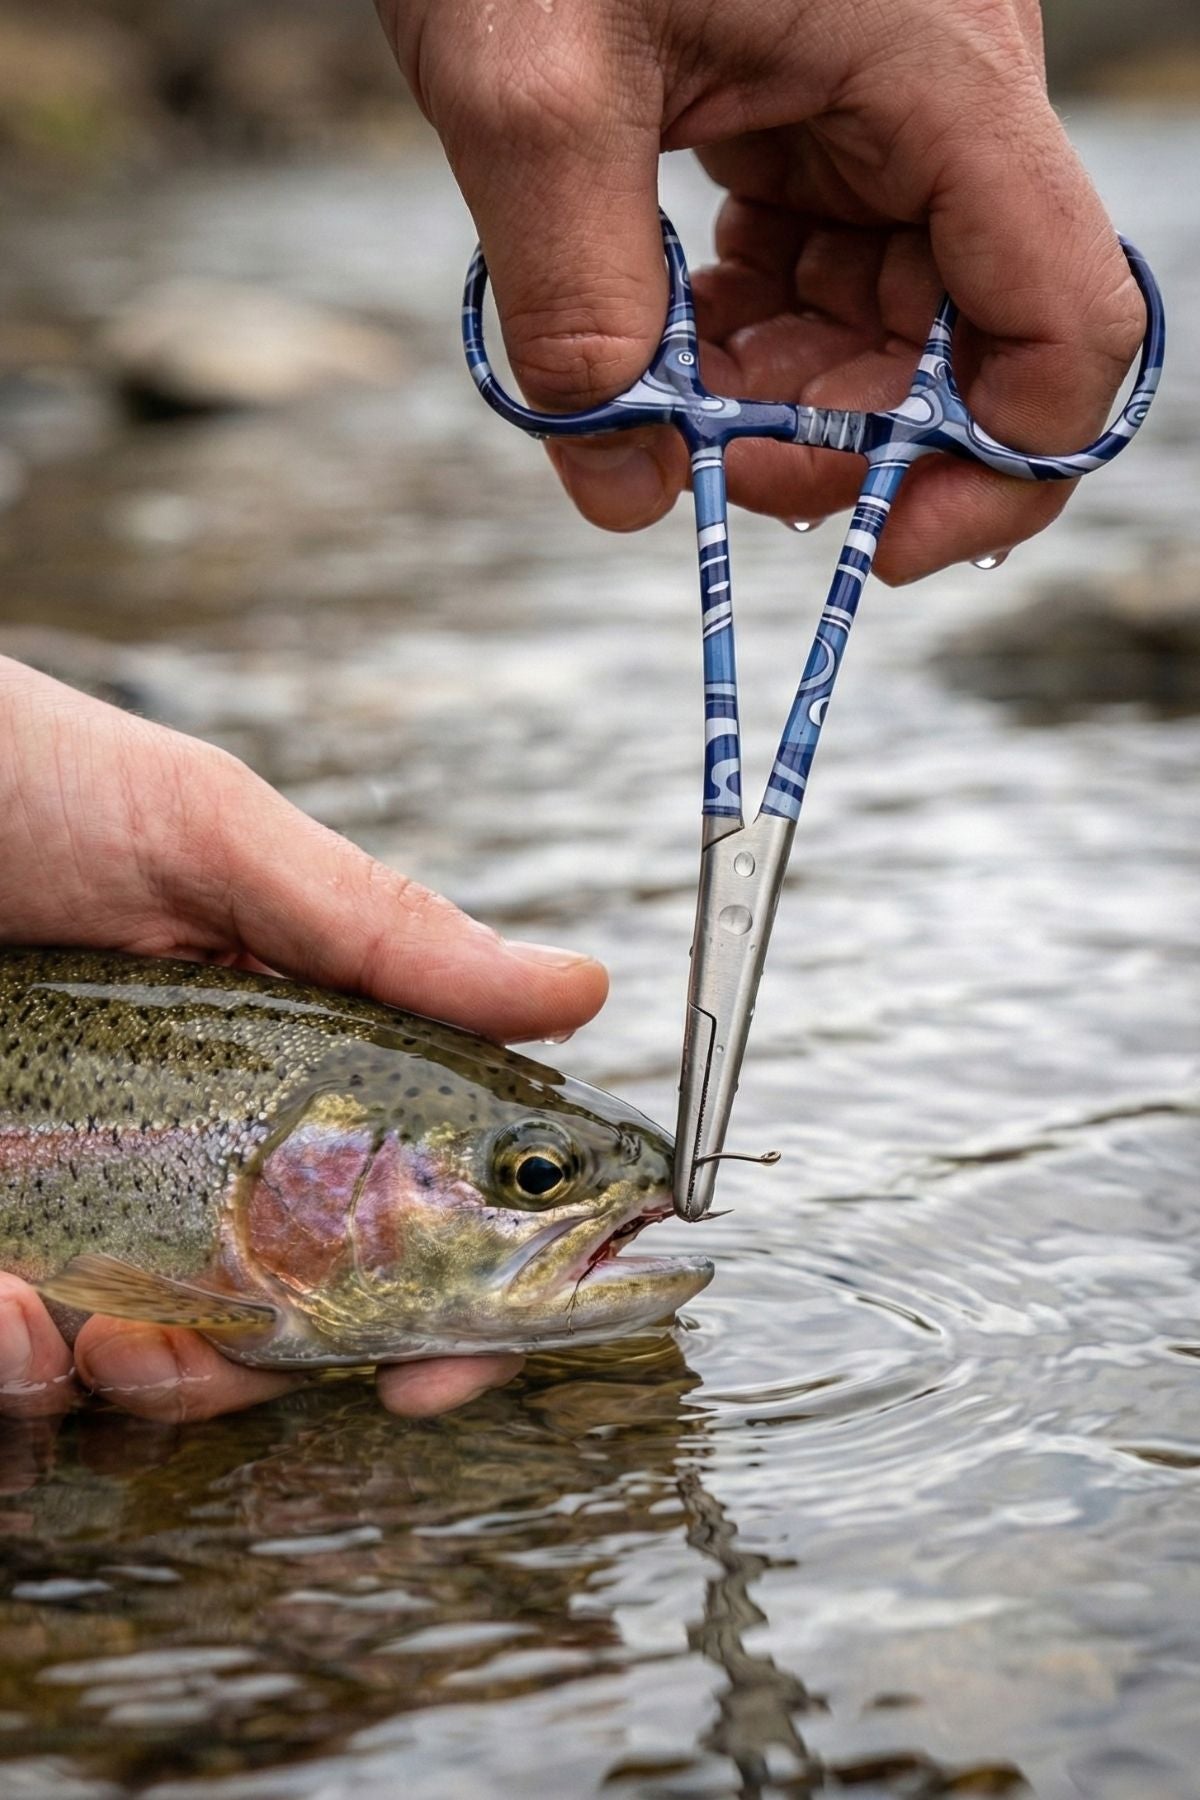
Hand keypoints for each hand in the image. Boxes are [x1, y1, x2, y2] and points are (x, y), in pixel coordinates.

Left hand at [0, 658, 607, 1420]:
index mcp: (296, 1055)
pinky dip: (18, 1358)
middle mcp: (208, 1136)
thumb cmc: (32, 778)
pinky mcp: (4, 1227)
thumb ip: (381, 929)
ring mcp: (92, 1189)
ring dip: (143, 1379)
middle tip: (236, 1369)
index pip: (412, 1196)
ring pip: (157, 1358)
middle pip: (290, 1313)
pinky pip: (21, 1347)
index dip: (444, 1306)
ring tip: (98, 1337)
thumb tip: (578, 992)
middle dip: (272, 1375)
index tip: (440, 1369)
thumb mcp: (211, 837)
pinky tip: (10, 1313)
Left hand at [381, 0, 1143, 580]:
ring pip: (886, 328)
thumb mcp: (528, 84)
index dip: (996, 466)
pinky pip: (817, 276)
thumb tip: (626, 493)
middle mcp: (941, 105)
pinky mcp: (812, 123)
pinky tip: (664, 338)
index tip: (874, 548)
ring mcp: (881, 115)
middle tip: (700, 470)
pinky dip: (745, 337)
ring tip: (662, 397)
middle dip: (844, 442)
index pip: (1062, 318)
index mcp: (938, 76)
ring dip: (781, 398)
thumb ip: (576, 303)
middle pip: (966, 348)